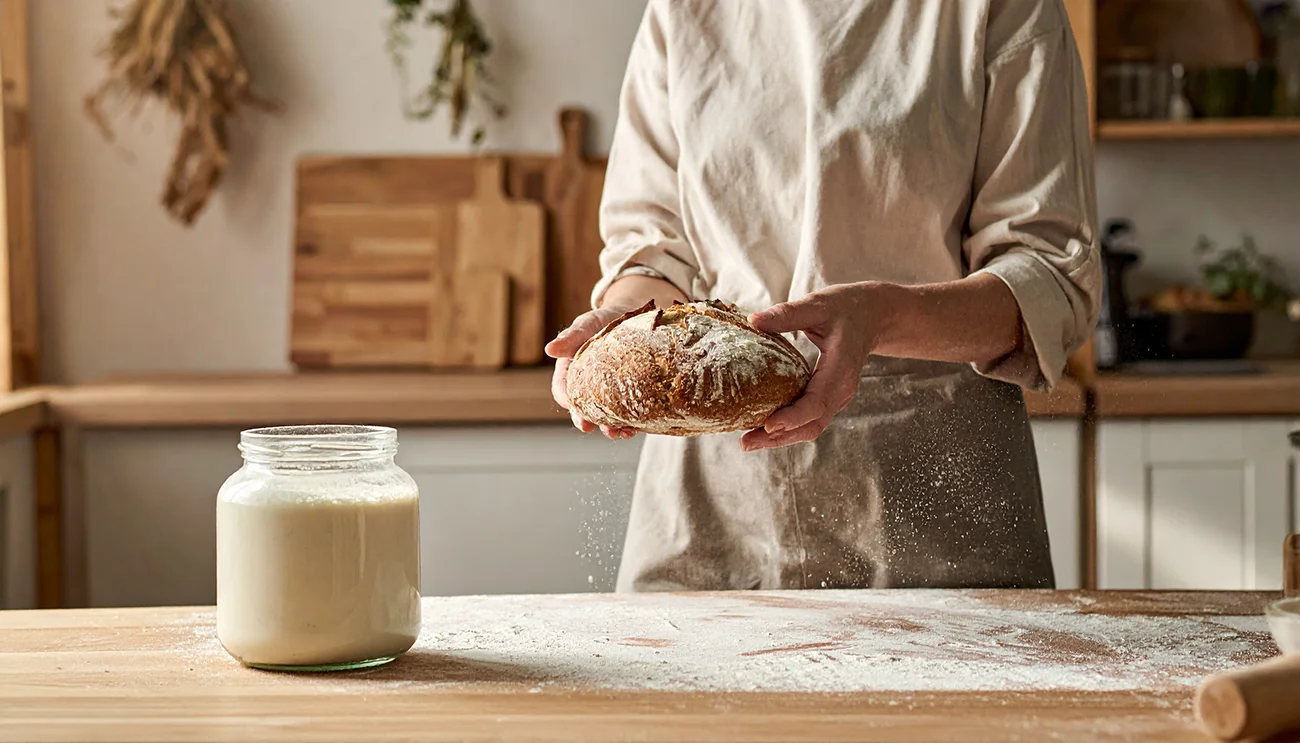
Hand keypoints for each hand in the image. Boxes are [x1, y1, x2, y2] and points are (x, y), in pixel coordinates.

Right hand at [544, 307, 639, 439]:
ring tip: (619, 432)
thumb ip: (571, 337)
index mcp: (571, 370)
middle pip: (582, 409)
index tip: (572, 406)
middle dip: (584, 419)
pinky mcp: (627, 397)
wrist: (632, 318)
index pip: (562, 389)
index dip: (566, 399)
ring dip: (610, 427)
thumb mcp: (587, 324)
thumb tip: (549, 349)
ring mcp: (607, 394)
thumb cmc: (603, 321)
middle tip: (588, 427)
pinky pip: (626, 415)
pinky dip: (630, 424)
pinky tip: (637, 428)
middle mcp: (586, 386)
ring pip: (604, 417)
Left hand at [741, 283, 893, 450]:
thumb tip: (754, 321)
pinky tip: (763, 426)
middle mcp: (841, 390)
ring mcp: (837, 397)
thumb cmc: (848, 308)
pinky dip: (788, 426)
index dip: (792, 417)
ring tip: (749, 441)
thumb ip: (787, 315)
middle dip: (779, 438)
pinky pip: (810, 418)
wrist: (875, 316)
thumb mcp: (818, 305)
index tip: (768, 426)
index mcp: (840, 369)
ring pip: (811, 427)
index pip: (816, 403)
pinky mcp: (829, 397)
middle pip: (812, 425)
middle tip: (746, 443)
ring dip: (781, 437)